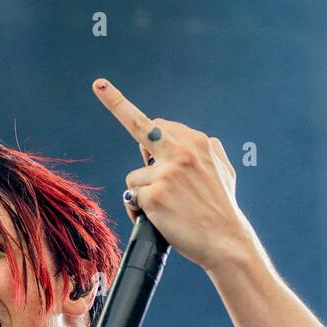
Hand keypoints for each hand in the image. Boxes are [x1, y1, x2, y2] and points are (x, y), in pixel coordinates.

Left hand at [92, 77, 256, 271]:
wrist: (226, 241)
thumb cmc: (222, 210)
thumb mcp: (223, 171)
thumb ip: (206, 150)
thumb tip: (189, 138)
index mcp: (198, 142)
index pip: (158, 123)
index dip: (124, 107)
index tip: (99, 84)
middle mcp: (181, 151)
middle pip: (140, 129)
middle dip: (122, 119)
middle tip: (100, 87)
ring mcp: (166, 171)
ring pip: (135, 176)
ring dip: (142, 193)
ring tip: (165, 208)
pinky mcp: (154, 194)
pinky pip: (132, 198)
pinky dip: (139, 211)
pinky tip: (158, 218)